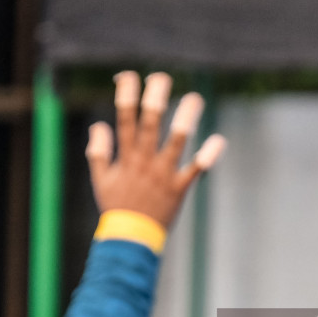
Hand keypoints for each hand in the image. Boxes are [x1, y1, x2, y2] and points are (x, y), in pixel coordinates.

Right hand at [86, 71, 226, 228]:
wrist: (131, 240)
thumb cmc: (116, 208)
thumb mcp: (100, 179)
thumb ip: (98, 152)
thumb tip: (99, 126)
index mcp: (126, 156)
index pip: (124, 118)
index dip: (126, 95)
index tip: (128, 76)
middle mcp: (145, 161)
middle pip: (151, 122)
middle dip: (155, 97)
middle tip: (162, 78)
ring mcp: (163, 174)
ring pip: (176, 141)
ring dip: (186, 119)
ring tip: (195, 99)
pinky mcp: (180, 188)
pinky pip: (196, 170)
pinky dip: (208, 156)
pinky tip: (219, 140)